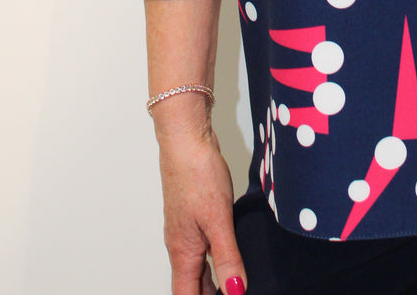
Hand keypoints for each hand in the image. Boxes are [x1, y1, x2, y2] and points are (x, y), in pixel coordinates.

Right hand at [156, 118, 247, 294]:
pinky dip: (214, 258)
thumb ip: (227, 256)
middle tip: (233, 294)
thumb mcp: (218, 219)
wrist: (186, 138)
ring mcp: (186, 229)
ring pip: (197, 266)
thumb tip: (235, 291)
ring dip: (212, 280)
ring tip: (234, 285)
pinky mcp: (194, 214)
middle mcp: (181, 244)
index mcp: (183, 252)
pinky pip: (202, 247)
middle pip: (191, 285)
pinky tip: (229, 252)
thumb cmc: (196, 173)